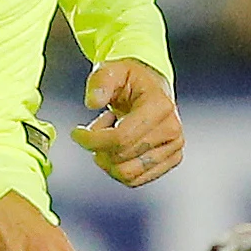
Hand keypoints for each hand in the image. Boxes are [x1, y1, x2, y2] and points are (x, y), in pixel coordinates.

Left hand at [70, 58, 181, 187]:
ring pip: (128, 174)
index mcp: (160, 106)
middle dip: (98, 147)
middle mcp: (172, 130)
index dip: (92, 140)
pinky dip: (118, 167)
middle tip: (96, 128)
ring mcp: (174, 148)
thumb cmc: (130, 79)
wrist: (151, 86)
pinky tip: (117, 148)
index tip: (76, 132)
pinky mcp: (171, 160)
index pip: (121, 138)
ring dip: (108, 159)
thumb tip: (92, 102)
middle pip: (121, 157)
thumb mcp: (110, 70)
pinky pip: (135, 179)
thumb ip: (99, 82)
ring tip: (109, 137)